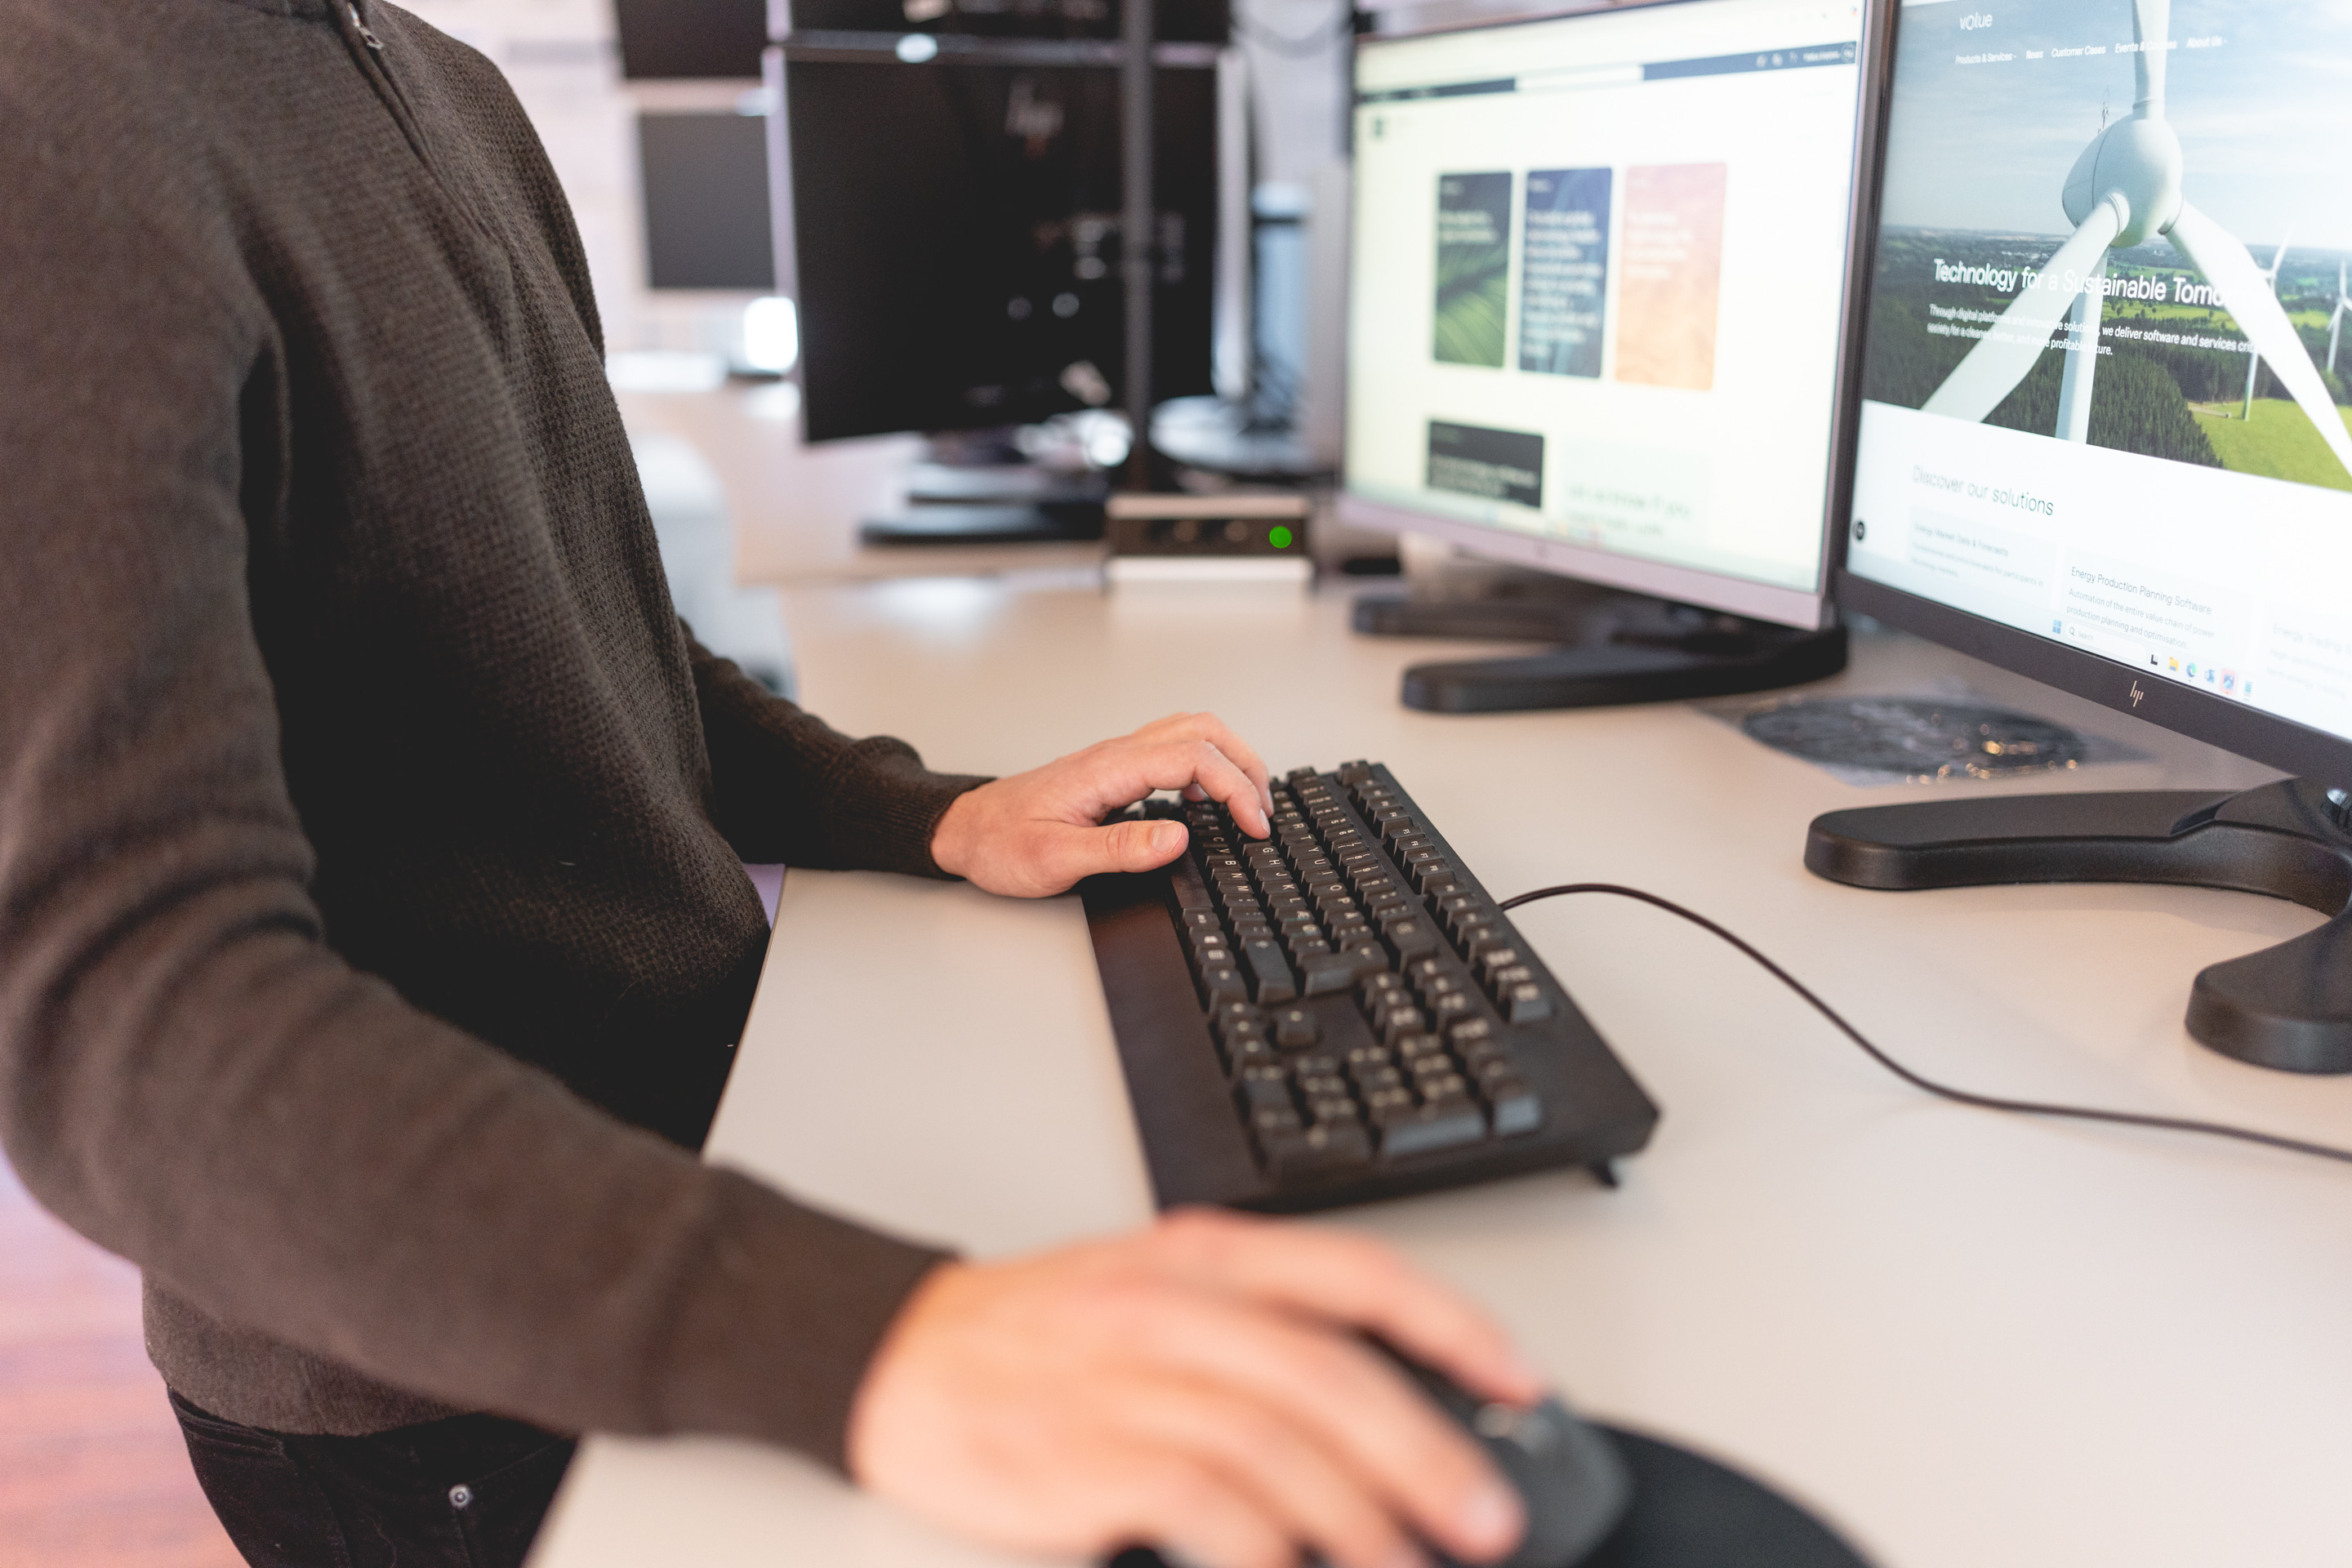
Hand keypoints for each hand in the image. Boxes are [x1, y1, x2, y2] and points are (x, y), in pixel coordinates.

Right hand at [847, 1208, 1539, 1567]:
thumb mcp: (1153, 1294)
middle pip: (1330, 1374)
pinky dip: (1267, 1556)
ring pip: (1278, 1447)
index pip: (1355, 1272)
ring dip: (1362, 1521)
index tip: (1522, 1382)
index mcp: (1202, 1254)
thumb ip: (1258, 1331)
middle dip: (1427, 1453)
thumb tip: (1390, 1413)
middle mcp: (1171, 1305)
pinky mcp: (1085, 1457)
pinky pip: (1204, 1508)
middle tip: (1490, 1517)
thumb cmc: (1038, 1335)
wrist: (896, 1355)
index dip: (1453, 1327)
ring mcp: (1126, 1380)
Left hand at [931, 712, 1274, 897]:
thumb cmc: (1001, 844)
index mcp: (1107, 770)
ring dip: (1228, 759)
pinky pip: (1173, 750)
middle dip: (1245, 764)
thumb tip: (1177, 836)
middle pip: (1202, 730)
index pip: (1192, 758)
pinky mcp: (1114, 771)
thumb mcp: (1056, 858)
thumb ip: (1120, 848)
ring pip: (1190, 733)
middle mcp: (1116, 754)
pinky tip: (1205, 802)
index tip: (1254, 825)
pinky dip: (1205, 767)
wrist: (965, 831)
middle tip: (1264, 810)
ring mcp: (1116, 758)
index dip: (1234, 789)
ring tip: (1249, 801)